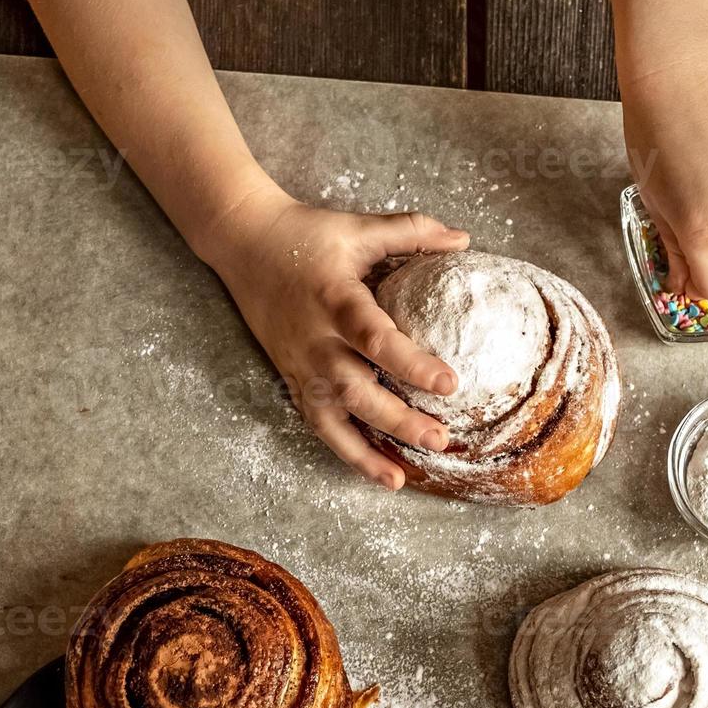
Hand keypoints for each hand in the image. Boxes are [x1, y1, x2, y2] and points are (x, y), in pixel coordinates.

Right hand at [201, 187, 470, 488]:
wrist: (244, 244)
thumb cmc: (306, 235)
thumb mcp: (360, 228)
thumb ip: (412, 232)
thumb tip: (463, 241)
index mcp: (335, 299)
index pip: (374, 338)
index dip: (411, 364)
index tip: (449, 383)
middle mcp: (316, 341)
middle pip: (355, 390)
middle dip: (397, 420)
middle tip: (439, 439)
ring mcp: (301, 366)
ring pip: (332, 419)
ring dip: (366, 453)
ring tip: (401, 479)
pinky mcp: (294, 380)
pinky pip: (319, 425)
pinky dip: (346, 452)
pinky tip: (378, 473)